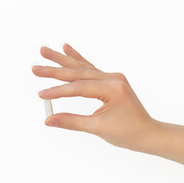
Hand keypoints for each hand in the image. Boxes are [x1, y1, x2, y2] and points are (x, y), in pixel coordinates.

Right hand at [32, 43, 157, 151]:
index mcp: (112, 87)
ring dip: (63, 60)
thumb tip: (49, 119)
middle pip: (78, 72)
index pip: (79, 87)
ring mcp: (112, 77)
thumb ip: (72, 122)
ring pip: (82, 67)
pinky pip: (90, 68)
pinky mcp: (110, 80)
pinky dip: (78, 60)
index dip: (58, 91)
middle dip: (55, 70)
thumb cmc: (128, 133)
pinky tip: (67, 48)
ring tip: (45, 51)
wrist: (148, 133)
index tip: (41, 95)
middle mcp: (112, 77)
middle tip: (35, 67)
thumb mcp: (98, 128)